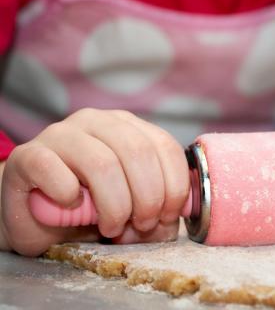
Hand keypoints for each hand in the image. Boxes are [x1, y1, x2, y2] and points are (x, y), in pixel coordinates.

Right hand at [0, 109, 188, 255]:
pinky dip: (68, 193)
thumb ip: (157, 211)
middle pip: (138, 152)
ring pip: (102, 163)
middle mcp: (97, 121)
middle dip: (148, 197)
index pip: (165, 145)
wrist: (34, 218)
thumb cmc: (89, 210)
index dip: (174, 185)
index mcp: (128, 126)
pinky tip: (71, 204)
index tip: (168, 216)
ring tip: (112, 227)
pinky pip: (53, 168)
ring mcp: (60, 134)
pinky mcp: (27, 155)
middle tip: (141, 225)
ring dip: (115, 204)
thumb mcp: (134, 210)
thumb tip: (171, 222)